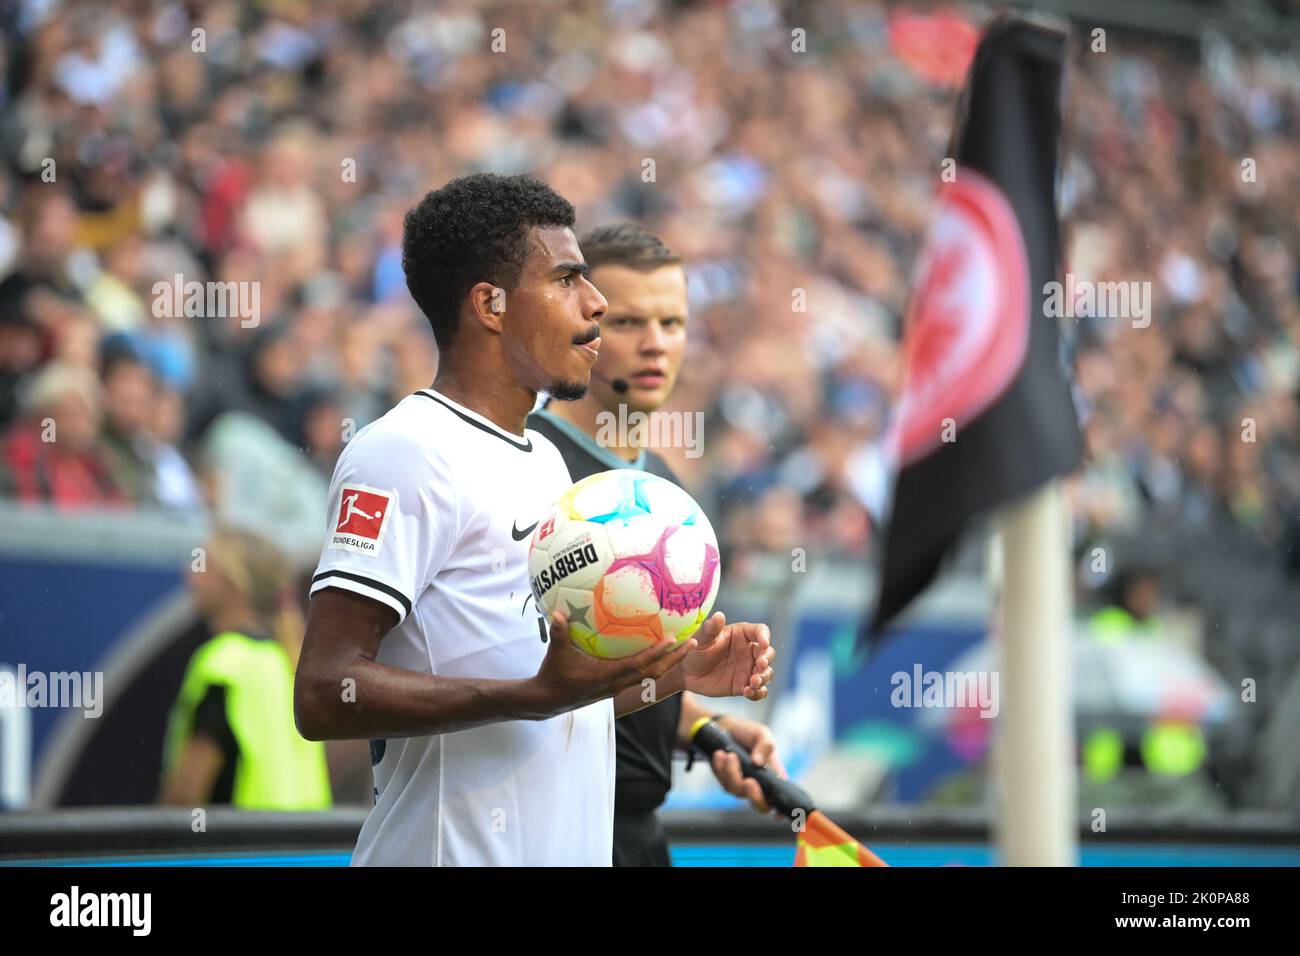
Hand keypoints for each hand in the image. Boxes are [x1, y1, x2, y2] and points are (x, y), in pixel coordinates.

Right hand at [530, 611, 696, 716]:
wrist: (548, 702)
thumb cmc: (553, 676)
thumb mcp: (556, 653)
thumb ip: (559, 633)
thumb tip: (558, 613)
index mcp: (607, 677)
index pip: (638, 665)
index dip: (656, 653)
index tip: (673, 640)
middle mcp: (618, 684)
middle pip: (654, 673)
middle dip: (675, 659)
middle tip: (693, 643)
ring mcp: (618, 687)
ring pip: (651, 676)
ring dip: (669, 663)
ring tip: (685, 647)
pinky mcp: (616, 687)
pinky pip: (641, 676)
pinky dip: (655, 665)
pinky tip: (661, 653)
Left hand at [680, 613, 773, 699]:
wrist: (687, 673)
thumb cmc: (695, 650)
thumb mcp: (701, 639)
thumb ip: (710, 629)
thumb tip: (719, 615)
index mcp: (742, 635)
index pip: (760, 631)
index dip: (765, 636)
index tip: (763, 643)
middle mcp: (749, 651)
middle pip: (768, 653)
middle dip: (767, 659)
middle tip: (760, 665)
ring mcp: (748, 669)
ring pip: (767, 673)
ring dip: (764, 677)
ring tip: (753, 682)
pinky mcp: (745, 685)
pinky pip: (758, 690)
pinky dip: (758, 693)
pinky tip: (748, 692)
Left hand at [708, 716, 785, 813]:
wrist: (724, 727)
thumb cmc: (748, 733)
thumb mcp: (760, 733)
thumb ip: (765, 745)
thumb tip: (759, 763)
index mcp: (774, 775)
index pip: (781, 798)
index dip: (782, 811)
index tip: (778, 815)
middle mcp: (759, 784)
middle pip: (760, 806)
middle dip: (755, 797)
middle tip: (749, 781)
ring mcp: (741, 785)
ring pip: (737, 790)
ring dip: (732, 772)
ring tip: (729, 754)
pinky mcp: (725, 781)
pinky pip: (723, 782)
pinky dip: (720, 768)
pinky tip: (720, 754)